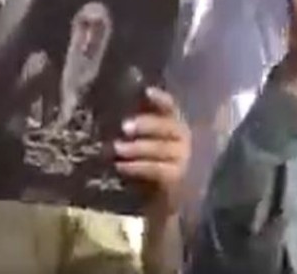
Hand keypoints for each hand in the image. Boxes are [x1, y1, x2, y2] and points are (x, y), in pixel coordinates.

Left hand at [115, 87, 189, 209]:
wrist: (165, 206)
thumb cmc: (150, 167)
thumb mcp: (144, 144)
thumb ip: (135, 128)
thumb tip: (112, 109)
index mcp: (176, 125)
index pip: (172, 107)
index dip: (161, 99)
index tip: (147, 91)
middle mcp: (185, 140)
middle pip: (169, 126)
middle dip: (147, 124)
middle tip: (124, 126)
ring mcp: (184, 161)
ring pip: (162, 149)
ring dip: (137, 148)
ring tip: (116, 148)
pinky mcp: (178, 181)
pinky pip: (157, 170)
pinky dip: (137, 167)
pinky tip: (120, 166)